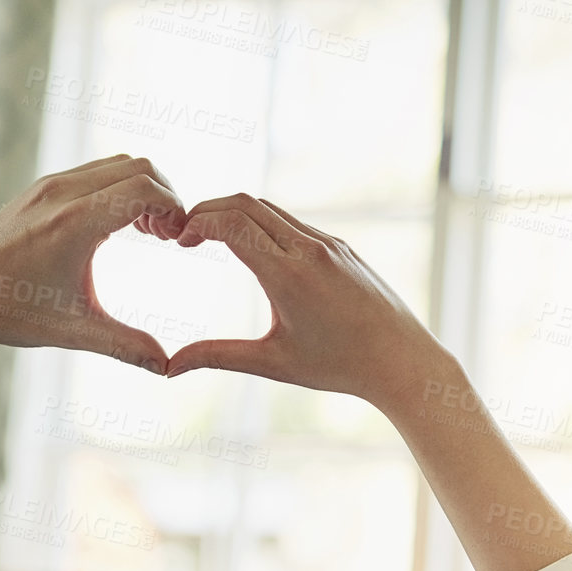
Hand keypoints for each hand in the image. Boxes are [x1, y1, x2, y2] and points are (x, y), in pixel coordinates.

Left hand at [0, 155, 187, 372]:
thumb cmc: (10, 312)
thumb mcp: (74, 331)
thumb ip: (126, 345)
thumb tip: (168, 366)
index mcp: (75, 223)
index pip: (145, 189)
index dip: (174, 209)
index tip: (178, 240)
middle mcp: (62, 193)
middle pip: (138, 167)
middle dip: (164, 196)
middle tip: (167, 237)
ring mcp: (49, 185)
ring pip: (116, 163)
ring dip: (140, 190)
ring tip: (145, 233)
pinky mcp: (40, 187)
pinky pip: (93, 171)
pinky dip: (116, 188)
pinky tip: (115, 227)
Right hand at [165, 194, 448, 407]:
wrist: (402, 360)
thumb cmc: (338, 367)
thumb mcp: (272, 363)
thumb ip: (218, 356)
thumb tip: (169, 367)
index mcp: (289, 275)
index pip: (232, 224)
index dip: (197, 224)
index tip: (179, 242)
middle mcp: (309, 249)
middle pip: (246, 203)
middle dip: (208, 211)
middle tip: (185, 234)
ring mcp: (327, 244)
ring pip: (269, 209)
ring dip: (234, 214)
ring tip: (209, 237)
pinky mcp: (339, 247)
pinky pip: (292, 222)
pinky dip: (260, 223)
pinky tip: (248, 247)